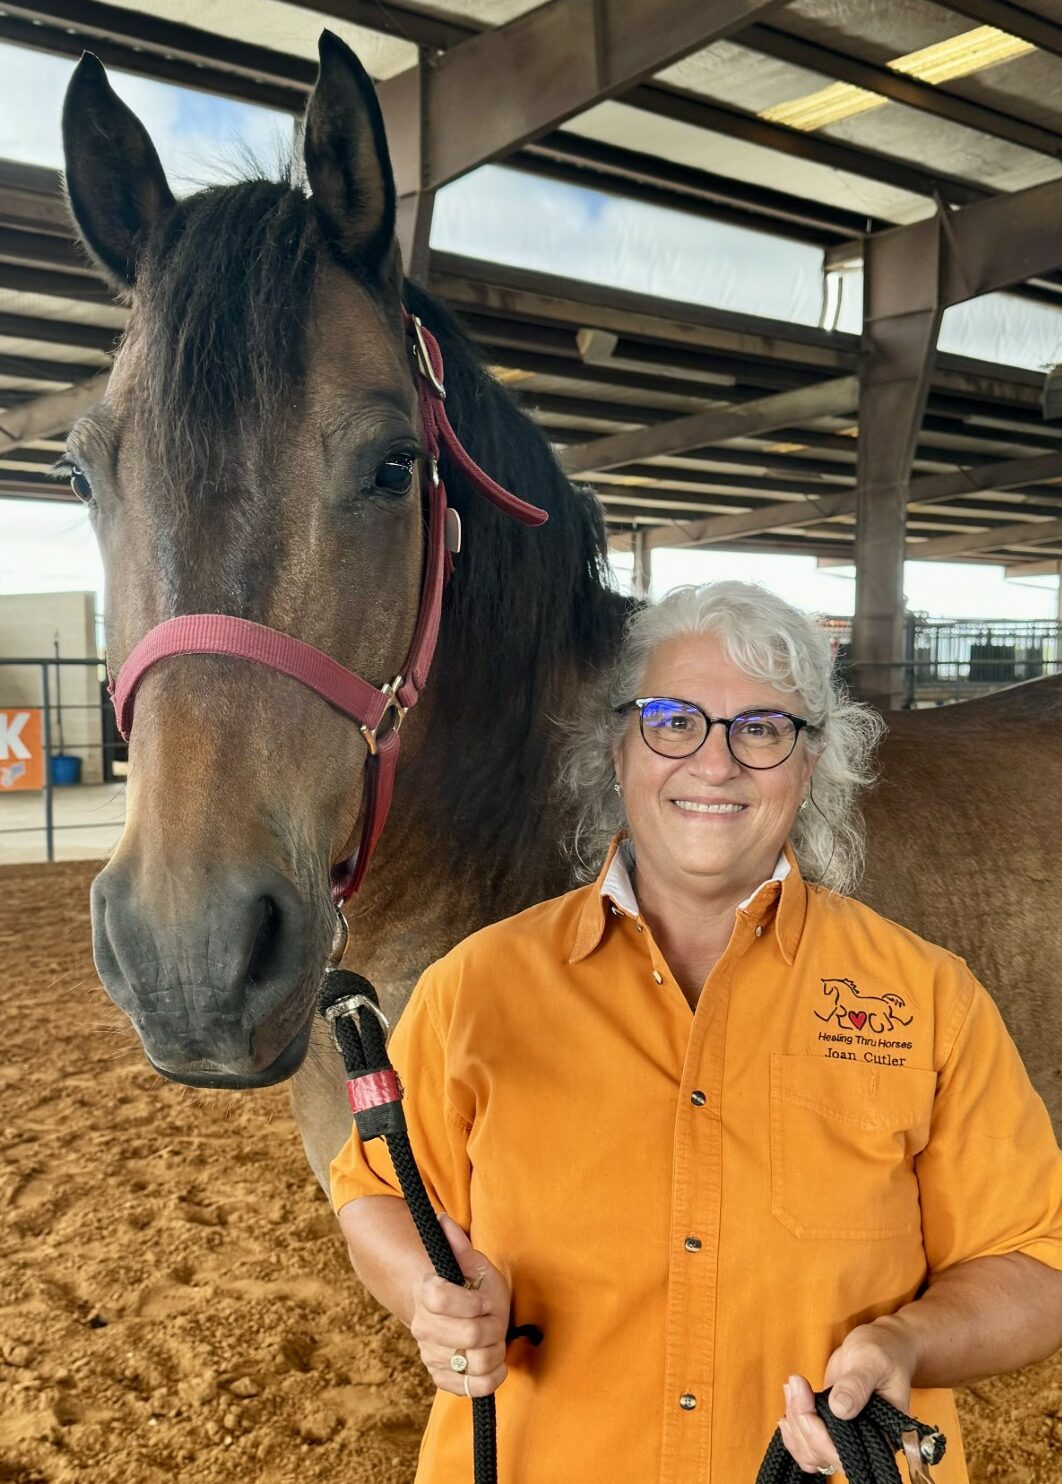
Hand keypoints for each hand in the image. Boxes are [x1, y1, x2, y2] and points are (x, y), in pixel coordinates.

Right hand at [409, 1213, 511, 1398]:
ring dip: (496, 1351)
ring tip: (495, 1340)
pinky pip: (474, 1388)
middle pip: (469, 1335)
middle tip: (495, 1319)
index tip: (483, 1299)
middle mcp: (425, 1327)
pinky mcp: (443, 1378)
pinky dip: (492, 1378)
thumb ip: (459, 1246)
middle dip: (492, 1326)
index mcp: (428, 1294)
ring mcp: (432, 1355)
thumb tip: (443, 1219)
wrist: (452, 1316)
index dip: (471, 1301)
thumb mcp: (471, 1263)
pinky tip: (495, 1363)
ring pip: (476, 1363)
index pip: (441, 1299)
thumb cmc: (468, 1285)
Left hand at [778, 1318, 916, 1473]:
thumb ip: (857, 1385)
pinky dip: (792, 1428)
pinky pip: (806, 1443)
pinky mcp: (830, 1426)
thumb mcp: (873, 1363)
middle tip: (796, 1383)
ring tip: (792, 1387)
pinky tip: (789, 1403)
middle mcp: (863, 1444)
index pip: (846, 1454)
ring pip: (810, 1452)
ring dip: (794, 1423)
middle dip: (802, 1421)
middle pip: (822, 1454)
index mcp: (883, 1437)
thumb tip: (839, 1408)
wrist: (879, 1345)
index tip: (806, 1400)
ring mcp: (844, 1437)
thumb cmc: (884, 1352)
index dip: (819, 1436)